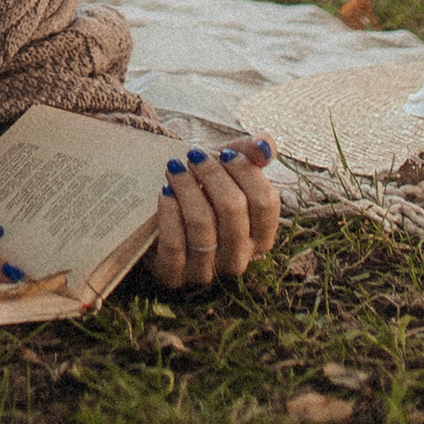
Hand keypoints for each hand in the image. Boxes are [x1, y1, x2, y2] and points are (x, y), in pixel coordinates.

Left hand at [151, 138, 280, 291]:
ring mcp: (207, 271)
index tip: (225, 153)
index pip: (266, 203)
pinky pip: (175, 246)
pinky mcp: (175, 276)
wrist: (157, 212)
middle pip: (233, 210)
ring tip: (174, 169)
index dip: (246, 172)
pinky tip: (164, 193)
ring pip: (202, 227)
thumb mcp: (226, 167)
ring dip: (187, 189)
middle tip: (193, 155)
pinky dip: (169, 214)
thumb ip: (250, 152)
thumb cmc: (201, 188)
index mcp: (260, 236)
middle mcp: (239, 258)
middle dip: (212, 175)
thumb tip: (264, 147)